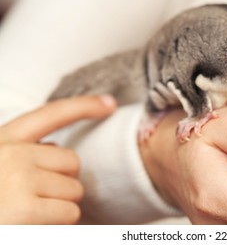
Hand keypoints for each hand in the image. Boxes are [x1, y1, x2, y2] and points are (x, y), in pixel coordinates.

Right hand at [0, 95, 115, 223]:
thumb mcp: (0, 163)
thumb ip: (24, 155)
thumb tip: (58, 149)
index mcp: (2, 141)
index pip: (52, 114)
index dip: (84, 106)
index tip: (109, 103)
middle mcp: (11, 154)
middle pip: (72, 162)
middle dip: (63, 183)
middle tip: (38, 199)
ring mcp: (18, 179)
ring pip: (74, 191)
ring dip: (60, 207)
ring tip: (28, 216)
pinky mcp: (25, 209)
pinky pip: (69, 215)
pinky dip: (57, 226)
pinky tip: (31, 228)